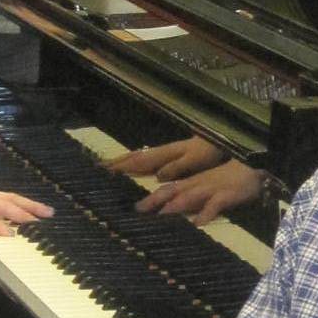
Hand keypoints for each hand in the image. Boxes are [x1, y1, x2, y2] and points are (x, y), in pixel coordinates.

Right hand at [108, 136, 225, 181]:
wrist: (218, 141)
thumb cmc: (207, 152)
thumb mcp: (194, 160)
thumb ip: (176, 167)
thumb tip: (157, 175)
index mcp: (164, 154)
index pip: (139, 161)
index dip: (123, 166)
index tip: (105, 170)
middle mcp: (160, 152)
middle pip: (134, 157)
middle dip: (117, 162)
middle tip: (99, 168)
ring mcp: (163, 153)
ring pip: (138, 157)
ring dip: (123, 161)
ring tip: (108, 167)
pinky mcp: (168, 156)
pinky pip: (146, 159)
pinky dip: (134, 161)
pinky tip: (132, 166)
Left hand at [138, 160, 266, 224]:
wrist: (254, 169)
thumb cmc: (228, 180)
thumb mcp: (206, 187)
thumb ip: (190, 197)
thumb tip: (170, 210)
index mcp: (192, 183)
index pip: (167, 189)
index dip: (150, 198)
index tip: (134, 209)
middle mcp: (197, 185)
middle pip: (173, 190)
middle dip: (155, 200)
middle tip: (138, 211)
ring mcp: (212, 189)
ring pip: (190, 195)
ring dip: (175, 205)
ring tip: (162, 215)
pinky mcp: (227, 194)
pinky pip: (215, 204)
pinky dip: (206, 212)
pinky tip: (199, 223)